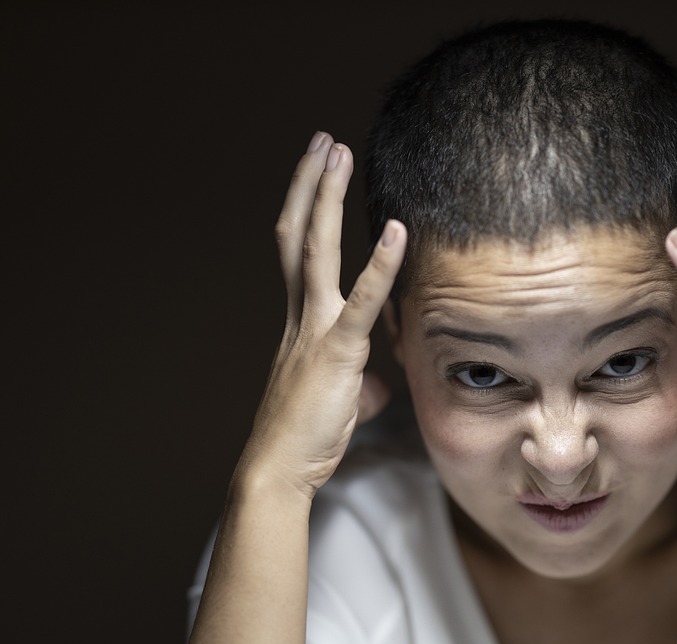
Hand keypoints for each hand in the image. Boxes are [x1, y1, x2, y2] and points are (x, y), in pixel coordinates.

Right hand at [236, 132, 406, 498]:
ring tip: (338, 152)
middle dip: (310, 185)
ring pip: (315, 251)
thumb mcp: (339, 401)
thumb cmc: (306, 440)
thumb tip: (376, 383)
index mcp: (299, 323)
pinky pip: (360, 302)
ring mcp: (314, 330)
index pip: (297, 252)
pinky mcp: (336, 353)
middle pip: (297, 234)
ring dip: (327, 198)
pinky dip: (380, 266)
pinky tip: (396, 231)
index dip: (306, 208)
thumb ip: (359, 381)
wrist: (280, 470)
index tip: (317, 171)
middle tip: (324, 140)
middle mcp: (300, 317)